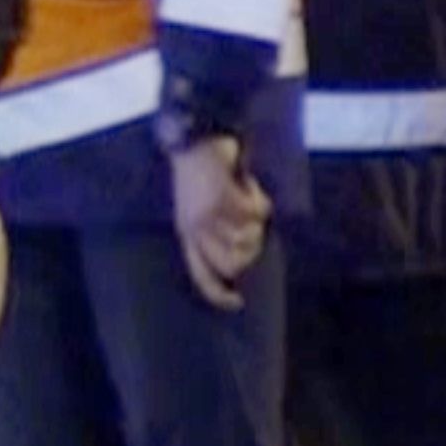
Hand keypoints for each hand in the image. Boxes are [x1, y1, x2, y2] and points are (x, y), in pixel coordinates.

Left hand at [170, 134, 271, 311]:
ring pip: (249, 238)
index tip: (237, 302)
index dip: (217, 293)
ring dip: (256, 218)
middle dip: (252, 248)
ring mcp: (208, 216)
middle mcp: (195, 229)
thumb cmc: (202, 178)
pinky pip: (255, 213)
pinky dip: (258, 198)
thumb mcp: (199, 210)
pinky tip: (246, 184)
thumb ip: (216, 234)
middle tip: (253, 225)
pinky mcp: (222, 200)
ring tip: (245, 197)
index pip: (200, 274)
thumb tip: (243, 257)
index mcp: (187, 234)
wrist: (196, 143)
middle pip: (234, 263)